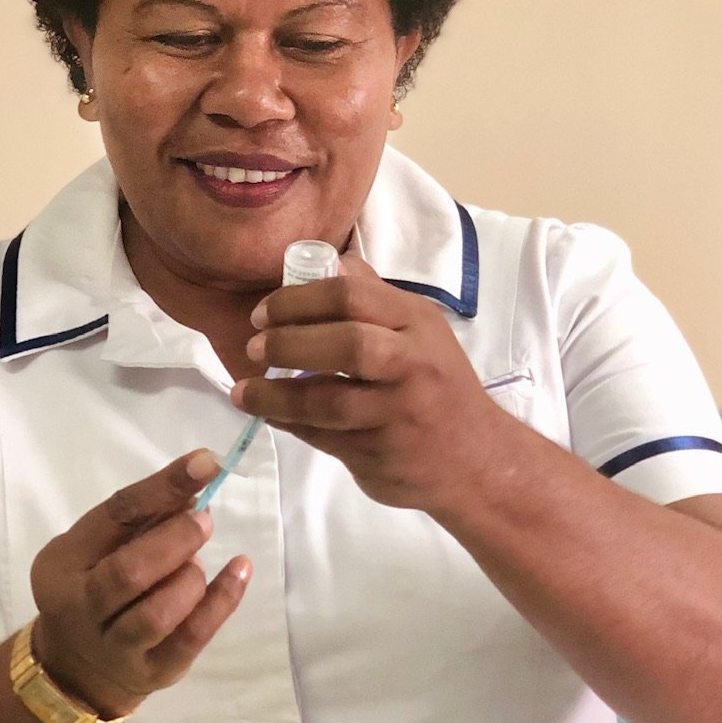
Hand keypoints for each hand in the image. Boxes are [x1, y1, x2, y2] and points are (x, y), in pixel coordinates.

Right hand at [30, 452, 251, 719]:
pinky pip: (192, 637)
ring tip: (196, 562)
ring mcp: (117, 647)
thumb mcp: (97, 549)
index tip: (205, 463)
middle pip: (130, 573)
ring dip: (191, 577)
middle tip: (203, 520)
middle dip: (176, 539)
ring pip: (160, 612)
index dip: (161, 488)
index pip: (113, 517)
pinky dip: (222, 600)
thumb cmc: (93, 588)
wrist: (77, 667)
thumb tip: (194, 486)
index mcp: (62, 565)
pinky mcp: (155, 671)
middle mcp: (82, 609)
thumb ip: (138, 521)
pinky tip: (239, 570)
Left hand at [232, 253, 497, 512]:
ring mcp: (398, 413)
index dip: (298, 300)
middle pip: (346, 343)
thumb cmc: (439, 389)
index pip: (353, 295)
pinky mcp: (382, 453)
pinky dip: (290, 424)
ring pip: (329, 400)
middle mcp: (412, 363)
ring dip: (276, 394)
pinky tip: (270, 414)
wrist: (477, 461)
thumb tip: (332, 261)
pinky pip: (324, 436)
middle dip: (290, 342)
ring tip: (243, 391)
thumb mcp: (421, 333)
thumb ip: (376, 299)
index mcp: (417, 323)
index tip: (263, 312)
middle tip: (254, 346)